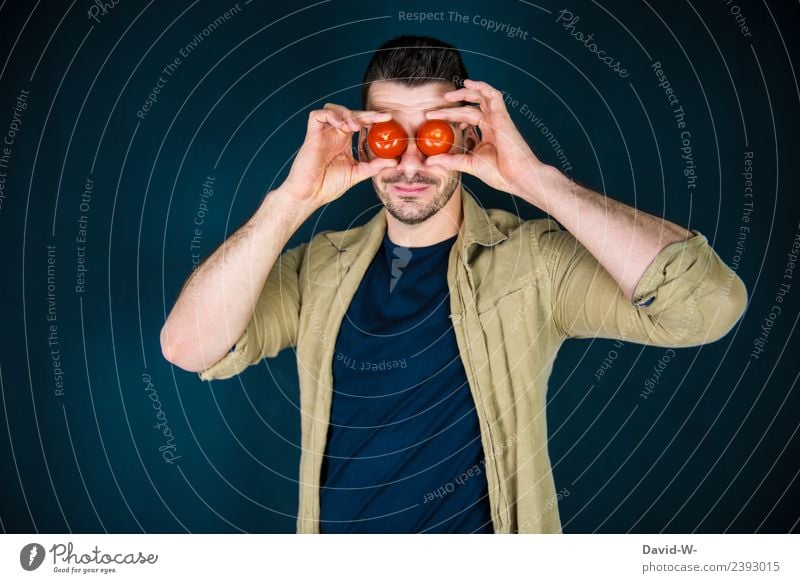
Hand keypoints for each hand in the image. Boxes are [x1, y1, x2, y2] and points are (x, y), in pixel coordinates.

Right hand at [282, 103, 397, 207]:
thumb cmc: (329, 186)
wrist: (310, 195)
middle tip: (382, 117)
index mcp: (344, 142)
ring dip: (347, 113)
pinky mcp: (312, 135)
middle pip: (350, 114)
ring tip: (357, 126)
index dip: (373, 119)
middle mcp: (334, 135)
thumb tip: (395, 161)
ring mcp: (323, 134)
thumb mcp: (358, 174)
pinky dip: (331, 115)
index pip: (360, 124)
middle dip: (366, 113)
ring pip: (334, 109)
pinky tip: (341, 125)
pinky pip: (317, 115)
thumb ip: (375, 166)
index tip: (388, 120)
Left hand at [424, 79, 544, 198]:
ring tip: (447, 96)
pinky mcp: (502, 117)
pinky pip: (493, 95)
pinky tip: (468, 84)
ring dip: (464, 93)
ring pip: (481, 98)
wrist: (517, 178)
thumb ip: (450, 161)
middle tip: (433, 110)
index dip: (450, 116)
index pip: (466, 118)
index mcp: (487, 133)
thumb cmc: (500, 173)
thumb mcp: (468, 164)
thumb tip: (429, 162)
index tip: (433, 119)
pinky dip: (482, 87)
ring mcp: (498, 119)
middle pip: (469, 108)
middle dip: (451, 107)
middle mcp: (493, 123)